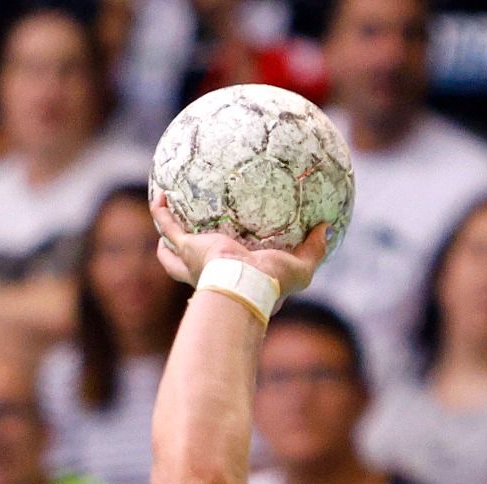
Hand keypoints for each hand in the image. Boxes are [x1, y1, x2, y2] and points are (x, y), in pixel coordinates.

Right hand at [151, 191, 329, 297]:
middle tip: (184, 252)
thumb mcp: (300, 266)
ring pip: (170, 257)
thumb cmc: (271, 282)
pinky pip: (168, 226)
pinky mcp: (188, 248)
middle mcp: (210, 278)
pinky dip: (161, 212)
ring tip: (164, 225)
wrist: (246, 284)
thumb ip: (314, 248)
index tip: (237, 270)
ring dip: (164, 244)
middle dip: (184, 266)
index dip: (230, 280)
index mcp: (235, 284)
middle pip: (191, 275)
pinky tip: (159, 195)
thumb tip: (327, 229)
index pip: (230, 284)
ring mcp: (195, 265)